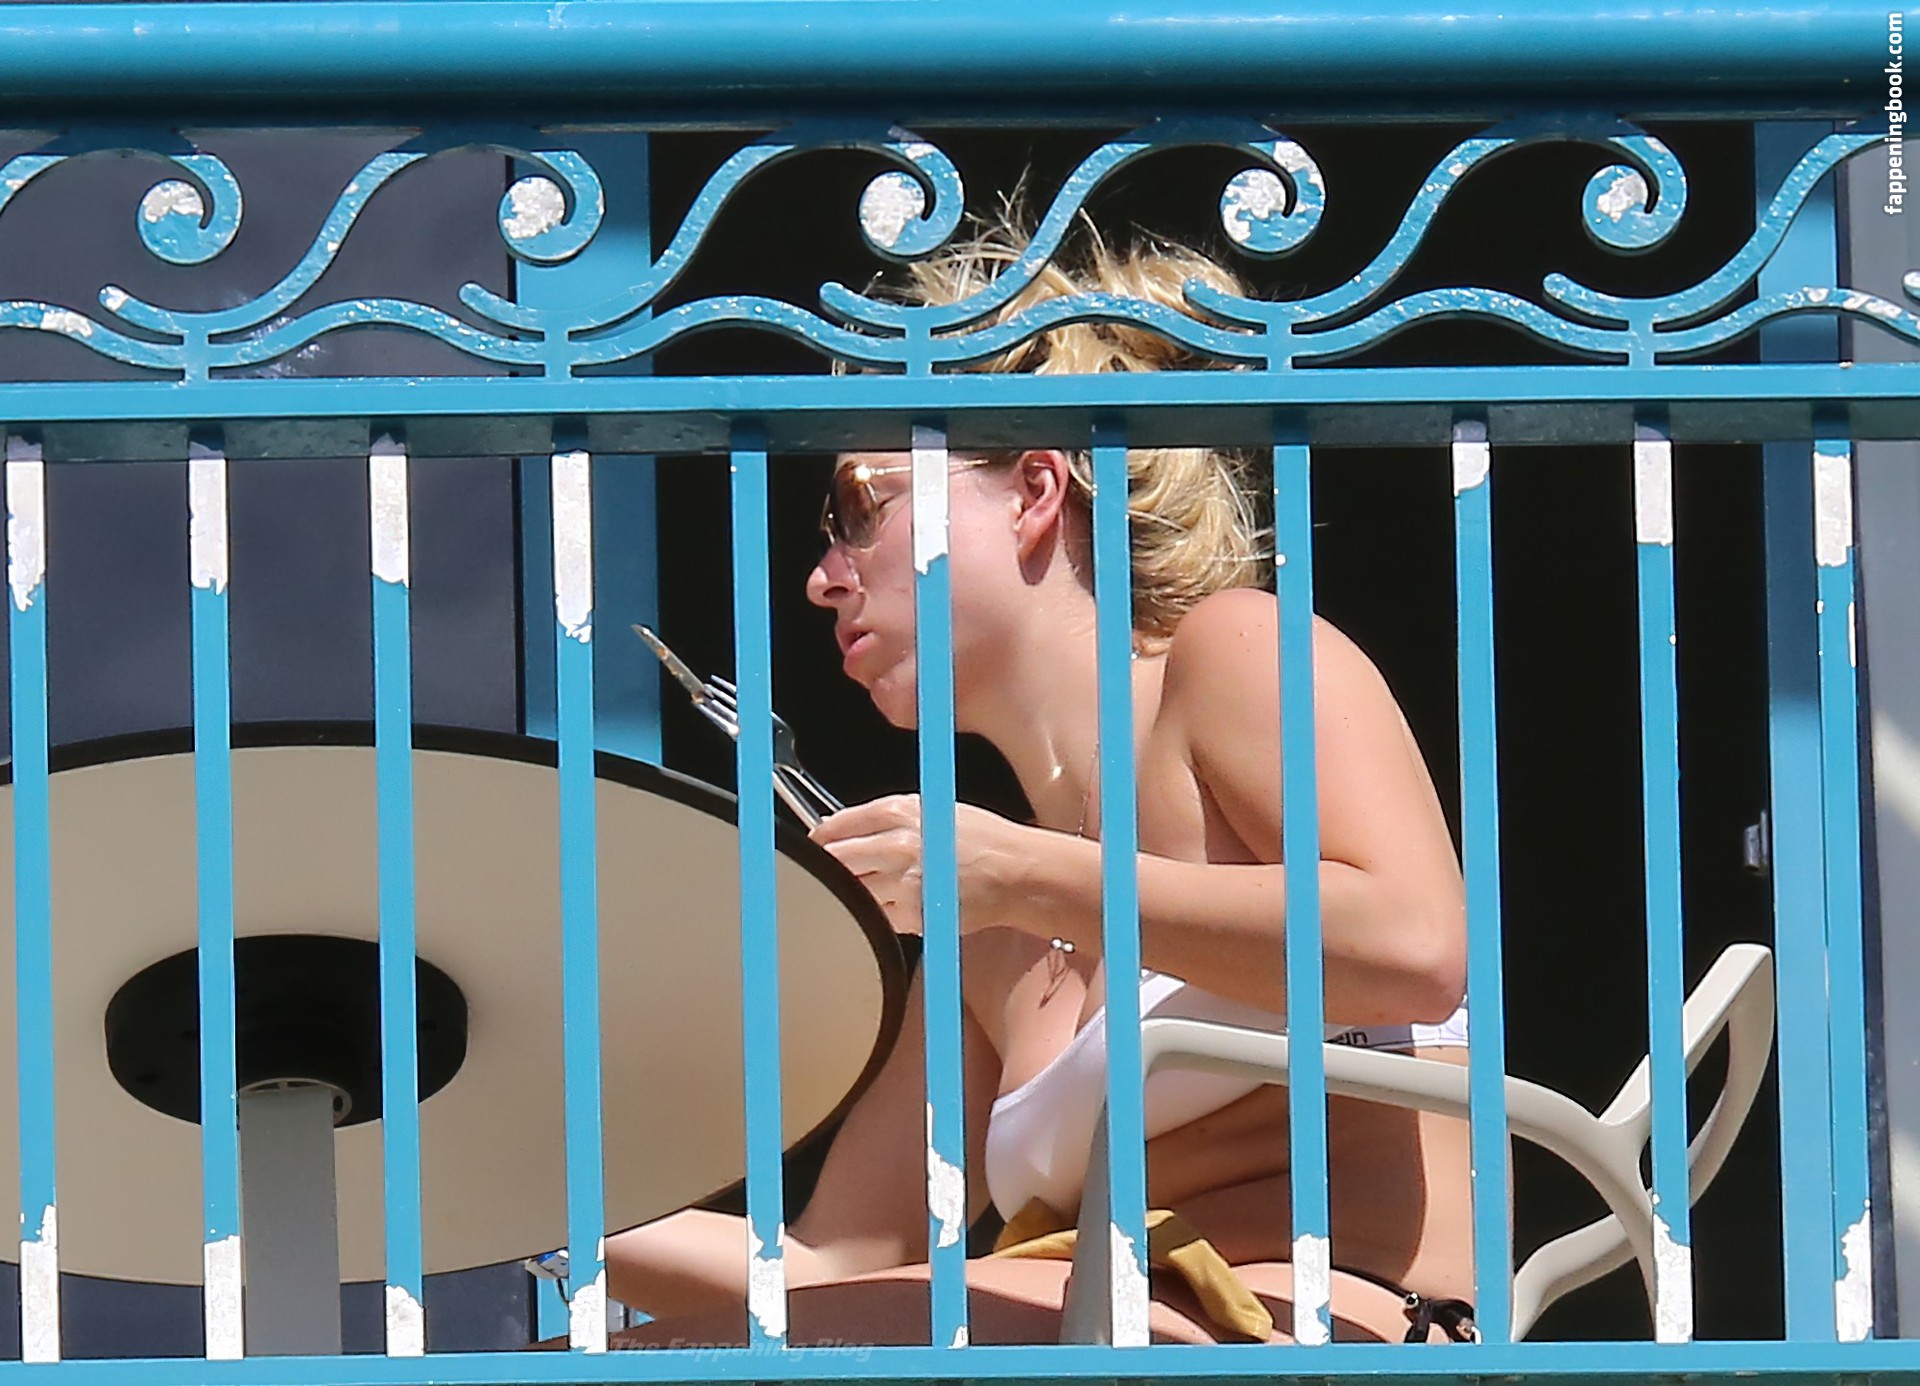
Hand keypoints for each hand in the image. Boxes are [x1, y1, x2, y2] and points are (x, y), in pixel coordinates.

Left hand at [806, 794, 1032, 937]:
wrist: (1018, 872)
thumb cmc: (982, 839)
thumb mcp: (931, 808)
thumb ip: (886, 819)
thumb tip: (842, 833)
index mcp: (898, 812)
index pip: (835, 827)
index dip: (819, 841)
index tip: (814, 849)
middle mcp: (897, 845)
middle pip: (834, 862)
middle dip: (825, 870)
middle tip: (827, 875)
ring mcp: (903, 883)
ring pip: (853, 894)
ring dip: (855, 895)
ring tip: (875, 890)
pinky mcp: (913, 916)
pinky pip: (878, 918)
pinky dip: (881, 914)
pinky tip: (902, 903)